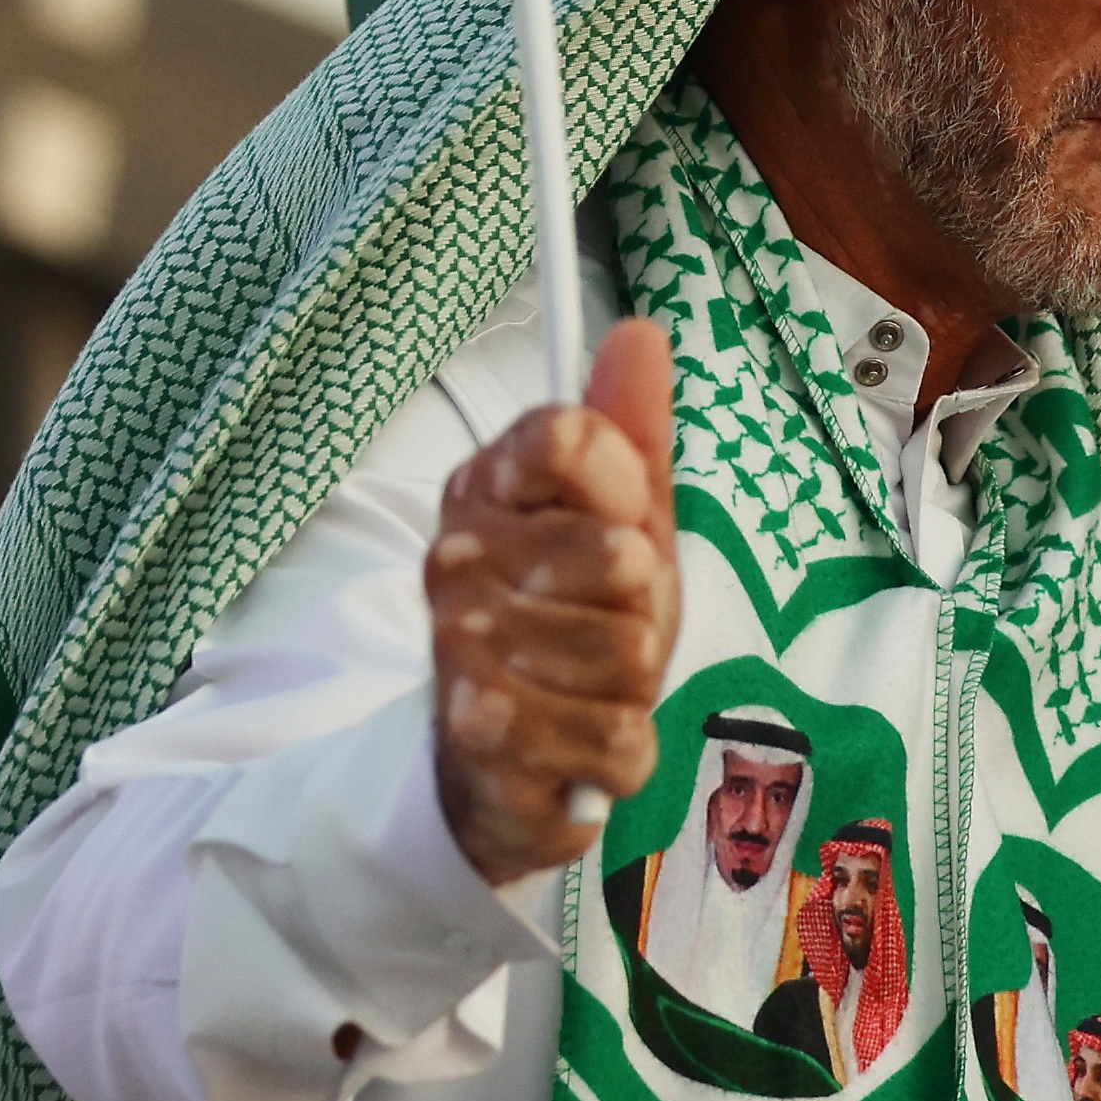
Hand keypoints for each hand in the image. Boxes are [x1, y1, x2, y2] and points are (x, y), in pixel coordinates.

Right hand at [427, 315, 679, 885]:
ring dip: (634, 688)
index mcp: (485, 487)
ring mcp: (460, 643)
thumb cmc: (567, 633)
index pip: (574, 437)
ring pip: (628, 649)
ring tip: (590, 693)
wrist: (496, 768)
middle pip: (625, 555)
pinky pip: (617, 733)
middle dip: (645, 610)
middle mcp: (455, 555)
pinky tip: (580, 748)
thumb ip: (630, 436)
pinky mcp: (480, 732)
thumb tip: (642, 332)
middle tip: (604, 630)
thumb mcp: (617, 528)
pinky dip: (622, 754)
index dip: (626, 490)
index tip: (618, 525)